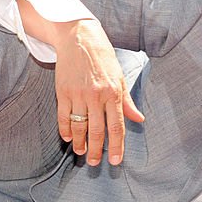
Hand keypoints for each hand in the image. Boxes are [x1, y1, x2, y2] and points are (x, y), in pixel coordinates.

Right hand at [51, 18, 144, 165]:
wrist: (79, 37)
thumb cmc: (103, 57)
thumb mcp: (119, 77)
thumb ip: (127, 101)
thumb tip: (139, 119)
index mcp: (113, 93)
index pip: (116, 126)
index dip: (117, 146)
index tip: (116, 161)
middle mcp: (96, 96)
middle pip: (97, 131)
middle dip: (96, 150)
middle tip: (94, 163)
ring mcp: (78, 94)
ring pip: (79, 126)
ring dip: (80, 143)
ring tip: (82, 152)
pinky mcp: (63, 91)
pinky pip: (63, 116)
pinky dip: (65, 130)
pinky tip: (68, 138)